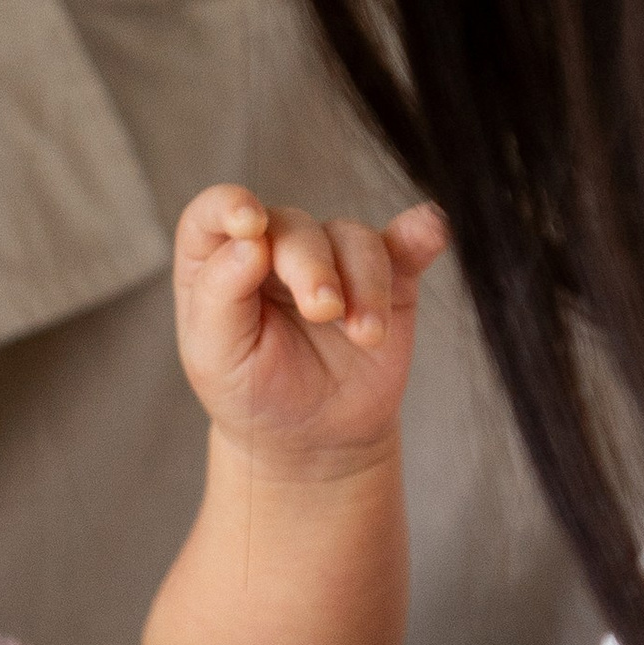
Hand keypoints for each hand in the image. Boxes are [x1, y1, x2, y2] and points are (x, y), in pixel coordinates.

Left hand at [172, 184, 447, 465]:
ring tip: (366, 335)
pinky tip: (431, 230)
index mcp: (218, 262)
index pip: (212, 214)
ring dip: (364, 282)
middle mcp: (276, 249)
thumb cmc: (252, 394)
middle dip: (311, 265)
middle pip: (294, 226)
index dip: (228, 206)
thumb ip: (220, 297)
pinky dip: (421, 232)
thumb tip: (250, 242)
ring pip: (353, 238)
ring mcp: (334, 260)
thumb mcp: (216, 358)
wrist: (313, 438)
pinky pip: (406, 244)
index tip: (251, 225)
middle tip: (323, 311)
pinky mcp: (387, 279)